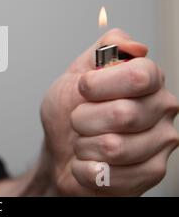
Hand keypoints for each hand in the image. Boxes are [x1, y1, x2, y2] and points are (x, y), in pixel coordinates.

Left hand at [39, 29, 178, 195]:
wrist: (59, 150)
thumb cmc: (68, 112)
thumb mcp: (75, 73)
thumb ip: (103, 50)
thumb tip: (134, 46)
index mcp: (148, 79)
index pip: (138, 76)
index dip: (100, 84)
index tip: (82, 87)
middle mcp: (162, 108)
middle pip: (123, 114)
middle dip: (83, 118)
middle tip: (78, 120)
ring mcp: (160, 143)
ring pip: (115, 147)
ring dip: (84, 145)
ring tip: (84, 142)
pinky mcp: (151, 173)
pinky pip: (112, 176)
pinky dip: (86, 169)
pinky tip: (89, 162)